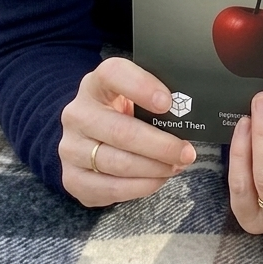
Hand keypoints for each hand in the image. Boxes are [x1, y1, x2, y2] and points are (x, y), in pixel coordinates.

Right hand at [59, 56, 196, 206]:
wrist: (90, 135)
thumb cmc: (124, 111)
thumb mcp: (136, 95)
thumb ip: (157, 97)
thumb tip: (192, 109)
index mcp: (96, 84)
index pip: (113, 74)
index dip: (141, 87)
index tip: (167, 102)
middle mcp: (77, 114)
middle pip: (121, 131)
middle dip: (160, 145)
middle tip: (187, 152)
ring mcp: (70, 148)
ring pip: (116, 163)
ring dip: (153, 169)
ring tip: (177, 166)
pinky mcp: (72, 178)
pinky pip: (109, 188)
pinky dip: (139, 187)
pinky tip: (157, 180)